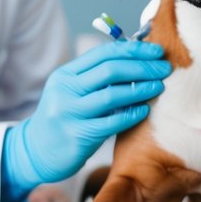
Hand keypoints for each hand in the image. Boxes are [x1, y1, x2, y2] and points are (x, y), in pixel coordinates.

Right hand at [1, 40, 169, 201]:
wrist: (36, 151)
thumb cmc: (65, 117)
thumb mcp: (72, 91)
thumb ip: (97, 77)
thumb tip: (138, 59)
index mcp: (66, 74)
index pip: (104, 53)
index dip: (133, 49)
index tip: (156, 51)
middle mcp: (65, 90)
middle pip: (110, 70)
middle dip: (142, 67)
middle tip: (164, 68)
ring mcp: (69, 113)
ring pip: (111, 95)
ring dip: (140, 89)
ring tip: (159, 86)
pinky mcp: (77, 135)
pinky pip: (110, 122)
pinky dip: (130, 115)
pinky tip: (145, 110)